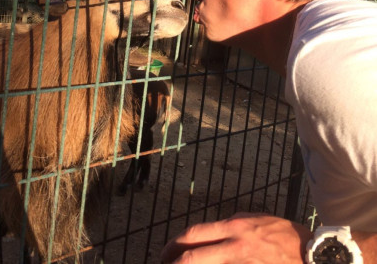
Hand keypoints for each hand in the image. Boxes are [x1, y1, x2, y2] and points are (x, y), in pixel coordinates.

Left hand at [161, 212, 312, 262]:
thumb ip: (233, 226)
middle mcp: (235, 245)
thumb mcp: (255, 220)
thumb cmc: (284, 235)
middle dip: (175, 263)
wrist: (312, 254)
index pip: (195, 234)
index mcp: (235, 227)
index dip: (175, 245)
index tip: (165, 254)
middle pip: (194, 256)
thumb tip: (213, 234)